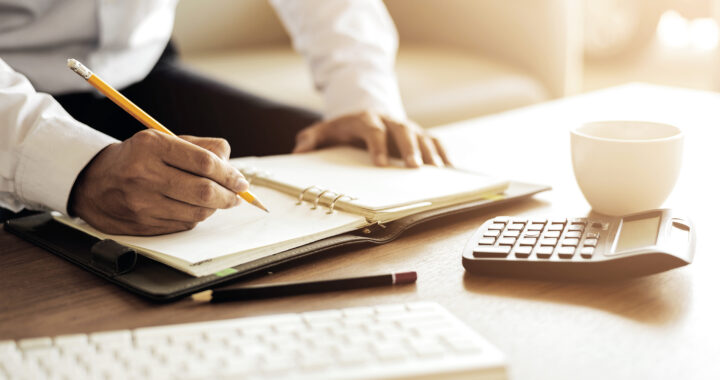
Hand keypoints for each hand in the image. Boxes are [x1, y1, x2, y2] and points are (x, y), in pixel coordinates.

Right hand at [69, 130, 248, 234]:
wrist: (92, 182)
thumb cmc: (137, 158)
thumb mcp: (164, 140)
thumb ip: (201, 148)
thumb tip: (231, 165)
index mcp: (152, 146)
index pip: (205, 163)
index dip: (230, 175)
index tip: (241, 182)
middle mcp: (144, 174)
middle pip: (204, 191)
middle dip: (228, 196)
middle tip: (236, 196)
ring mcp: (141, 202)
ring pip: (197, 212)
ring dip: (213, 208)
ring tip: (213, 200)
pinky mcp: (141, 225)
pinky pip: (183, 225)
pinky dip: (194, 217)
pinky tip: (189, 208)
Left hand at [292, 111, 449, 167]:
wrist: (364, 112)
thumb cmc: (344, 129)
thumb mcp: (325, 130)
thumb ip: (311, 139)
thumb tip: (299, 150)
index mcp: (366, 119)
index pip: (373, 130)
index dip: (377, 146)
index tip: (380, 165)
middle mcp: (390, 121)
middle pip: (402, 132)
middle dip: (409, 149)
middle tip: (415, 168)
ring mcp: (407, 127)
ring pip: (422, 136)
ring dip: (430, 153)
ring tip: (437, 170)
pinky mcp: (419, 134)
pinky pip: (434, 141)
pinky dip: (443, 152)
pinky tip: (449, 168)